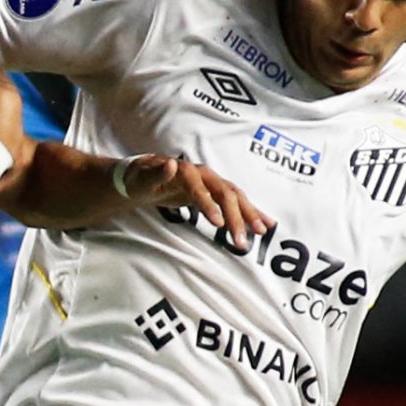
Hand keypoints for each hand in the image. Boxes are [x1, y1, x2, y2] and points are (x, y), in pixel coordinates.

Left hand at [114, 155, 276, 247]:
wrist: (145, 176)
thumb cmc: (140, 179)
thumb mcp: (141, 179)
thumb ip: (156, 174)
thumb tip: (170, 164)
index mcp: (186, 171)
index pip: (200, 188)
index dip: (209, 205)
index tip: (217, 224)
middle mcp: (204, 175)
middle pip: (225, 194)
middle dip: (235, 217)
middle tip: (241, 241)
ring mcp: (212, 183)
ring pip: (235, 198)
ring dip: (249, 215)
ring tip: (261, 233)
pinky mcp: (216, 193)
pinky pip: (237, 203)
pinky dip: (251, 213)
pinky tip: (265, 225)